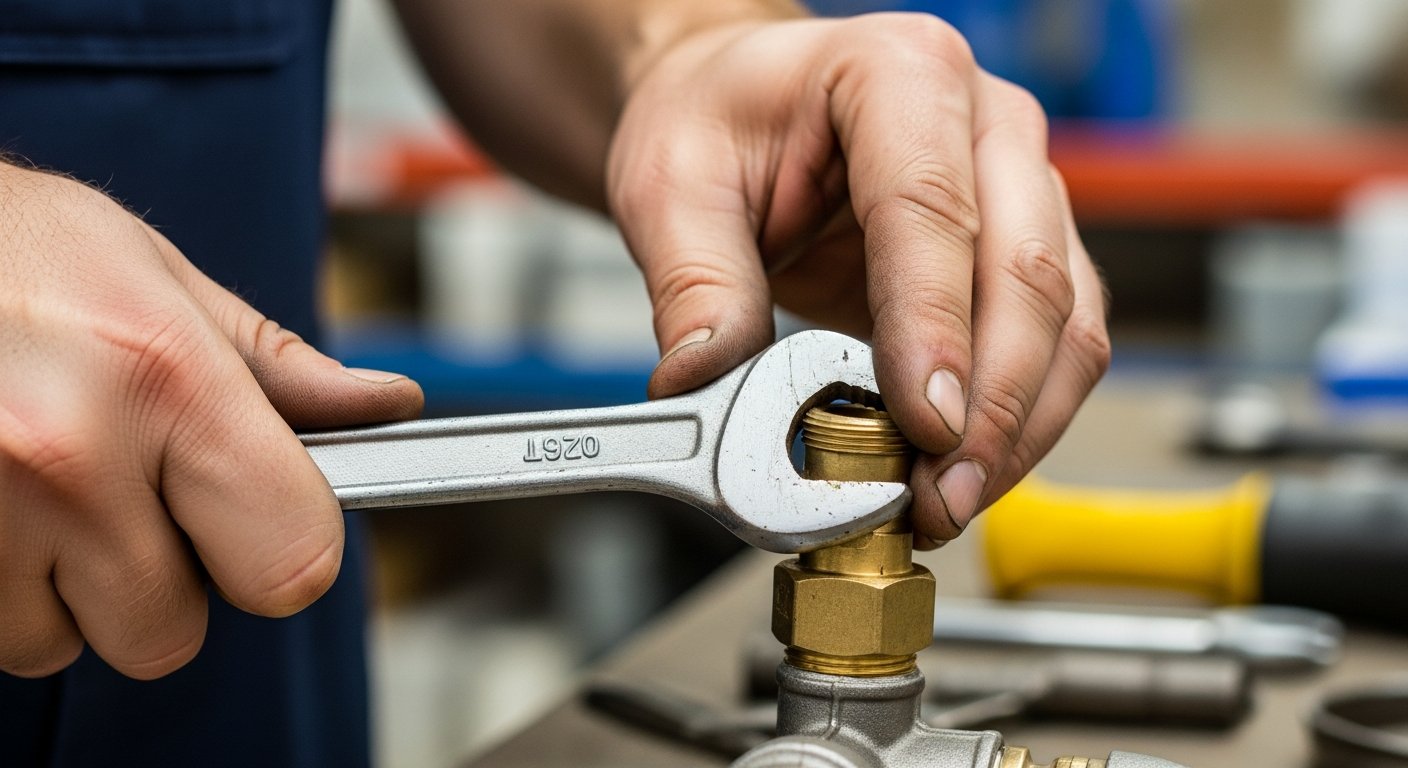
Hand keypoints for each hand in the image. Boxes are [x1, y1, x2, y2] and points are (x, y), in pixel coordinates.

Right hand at [0, 166, 422, 677]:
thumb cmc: (18, 251)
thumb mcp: (161, 280)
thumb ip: (276, 368)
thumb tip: (388, 407)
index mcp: (167, 378)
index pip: (290, 562)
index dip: (286, 553)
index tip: (262, 524)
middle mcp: (66, 454)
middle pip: (168, 633)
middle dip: (161, 583)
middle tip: (127, 494)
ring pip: (57, 645)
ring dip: (61, 591)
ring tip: (41, 487)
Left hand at [608, 12, 1109, 546]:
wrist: (746, 110)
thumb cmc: (719, 121)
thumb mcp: (671, 184)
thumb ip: (694, 281)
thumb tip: (705, 380)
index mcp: (898, 73)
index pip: (933, 209)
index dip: (935, 326)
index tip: (923, 423)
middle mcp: (985, 122)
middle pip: (1027, 272)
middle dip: (991, 405)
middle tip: (938, 494)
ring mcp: (1022, 186)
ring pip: (1067, 320)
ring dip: (1016, 428)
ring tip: (947, 503)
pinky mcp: (1028, 252)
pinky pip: (1057, 346)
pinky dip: (1019, 421)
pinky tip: (966, 472)